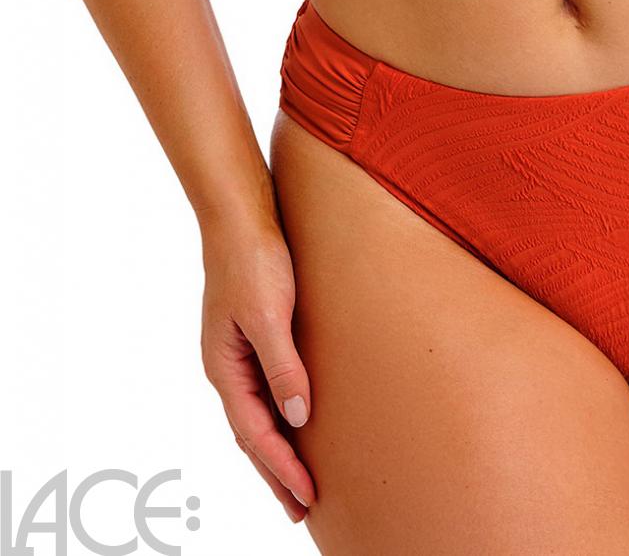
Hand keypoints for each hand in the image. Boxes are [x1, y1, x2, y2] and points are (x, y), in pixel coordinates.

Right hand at [199, 213, 316, 524]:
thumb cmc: (254, 260)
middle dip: (274, 473)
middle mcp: (226, 367)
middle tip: (300, 510)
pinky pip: (262, 391)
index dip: (281, 468)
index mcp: (224, 368)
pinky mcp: (250, 336)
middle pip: (250, 434)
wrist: (240, 216)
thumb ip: (282, 366)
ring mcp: (235, 353)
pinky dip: (276, 417)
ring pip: (255, 415)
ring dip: (275, 450)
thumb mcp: (269, 315)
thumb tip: (298, 418)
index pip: (255, 434)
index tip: (306, 497)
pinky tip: (293, 421)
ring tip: (297, 480)